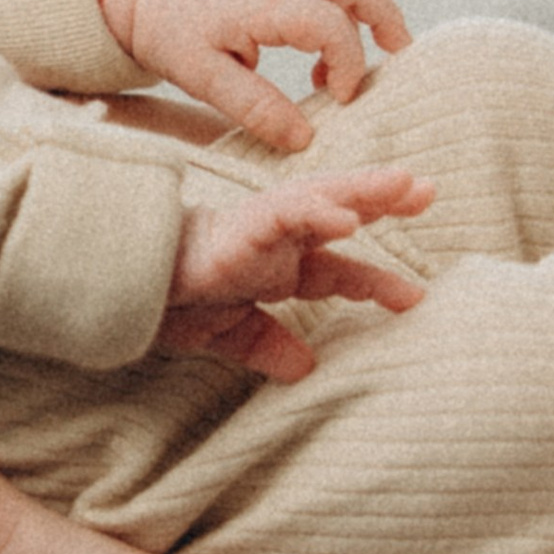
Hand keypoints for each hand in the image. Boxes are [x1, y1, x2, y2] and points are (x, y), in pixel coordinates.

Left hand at [95, 0, 409, 152]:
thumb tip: (303, 137)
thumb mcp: (200, 76)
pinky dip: (337, 14)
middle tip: (400, 59)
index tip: (341, 100)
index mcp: (262, 1)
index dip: (349, 64)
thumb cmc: (160, 30)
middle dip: (385, 17)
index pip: (330, 25)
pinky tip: (317, 60)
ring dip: (367, 12)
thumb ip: (253, 105)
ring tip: (372, 60)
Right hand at [162, 166, 432, 378]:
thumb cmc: (167, 301)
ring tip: (407, 184)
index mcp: (274, 265)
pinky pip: (284, 213)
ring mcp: (258, 228)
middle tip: (428, 191)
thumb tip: (305, 369)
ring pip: (320, 198)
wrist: (124, 290)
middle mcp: (273, 240)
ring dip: (363, 190)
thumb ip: (267, 345)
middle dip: (382, 199)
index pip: (335, 268)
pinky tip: (347, 220)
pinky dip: (317, 214)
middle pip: (338, 213)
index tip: (416, 297)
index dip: (375, 280)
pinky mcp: (239, 227)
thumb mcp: (228, 333)